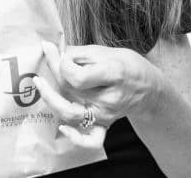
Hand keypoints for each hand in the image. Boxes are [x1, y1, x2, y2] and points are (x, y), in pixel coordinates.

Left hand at [33, 41, 160, 148]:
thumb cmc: (128, 65)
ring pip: (71, 114)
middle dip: (55, 69)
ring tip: (40, 83)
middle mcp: (108, 99)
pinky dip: (75, 137)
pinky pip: (90, 140)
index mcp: (113, 75)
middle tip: (48, 53)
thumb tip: (58, 52)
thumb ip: (81, 52)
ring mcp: (105, 115)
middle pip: (71, 90)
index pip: (78, 77)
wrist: (150, 89)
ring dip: (51, 99)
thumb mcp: (108, 51)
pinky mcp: (104, 125)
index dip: (64, 63)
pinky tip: (62, 127)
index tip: (62, 51)